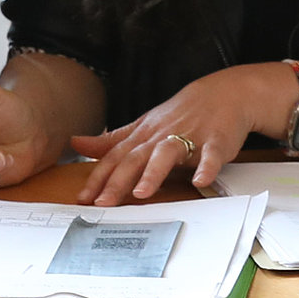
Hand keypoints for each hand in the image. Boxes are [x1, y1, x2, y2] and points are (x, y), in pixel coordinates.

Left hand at [71, 69, 264, 205]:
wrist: (222, 94)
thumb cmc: (179, 115)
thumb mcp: (143, 126)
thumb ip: (111, 140)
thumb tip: (76, 143)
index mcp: (144, 135)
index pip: (116, 157)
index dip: (98, 177)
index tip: (82, 198)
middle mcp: (161, 136)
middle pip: (135, 158)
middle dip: (117, 181)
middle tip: (102, 203)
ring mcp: (189, 138)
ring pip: (166, 154)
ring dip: (153, 173)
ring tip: (141, 193)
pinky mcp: (215, 142)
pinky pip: (210, 155)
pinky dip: (206, 167)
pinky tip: (199, 181)